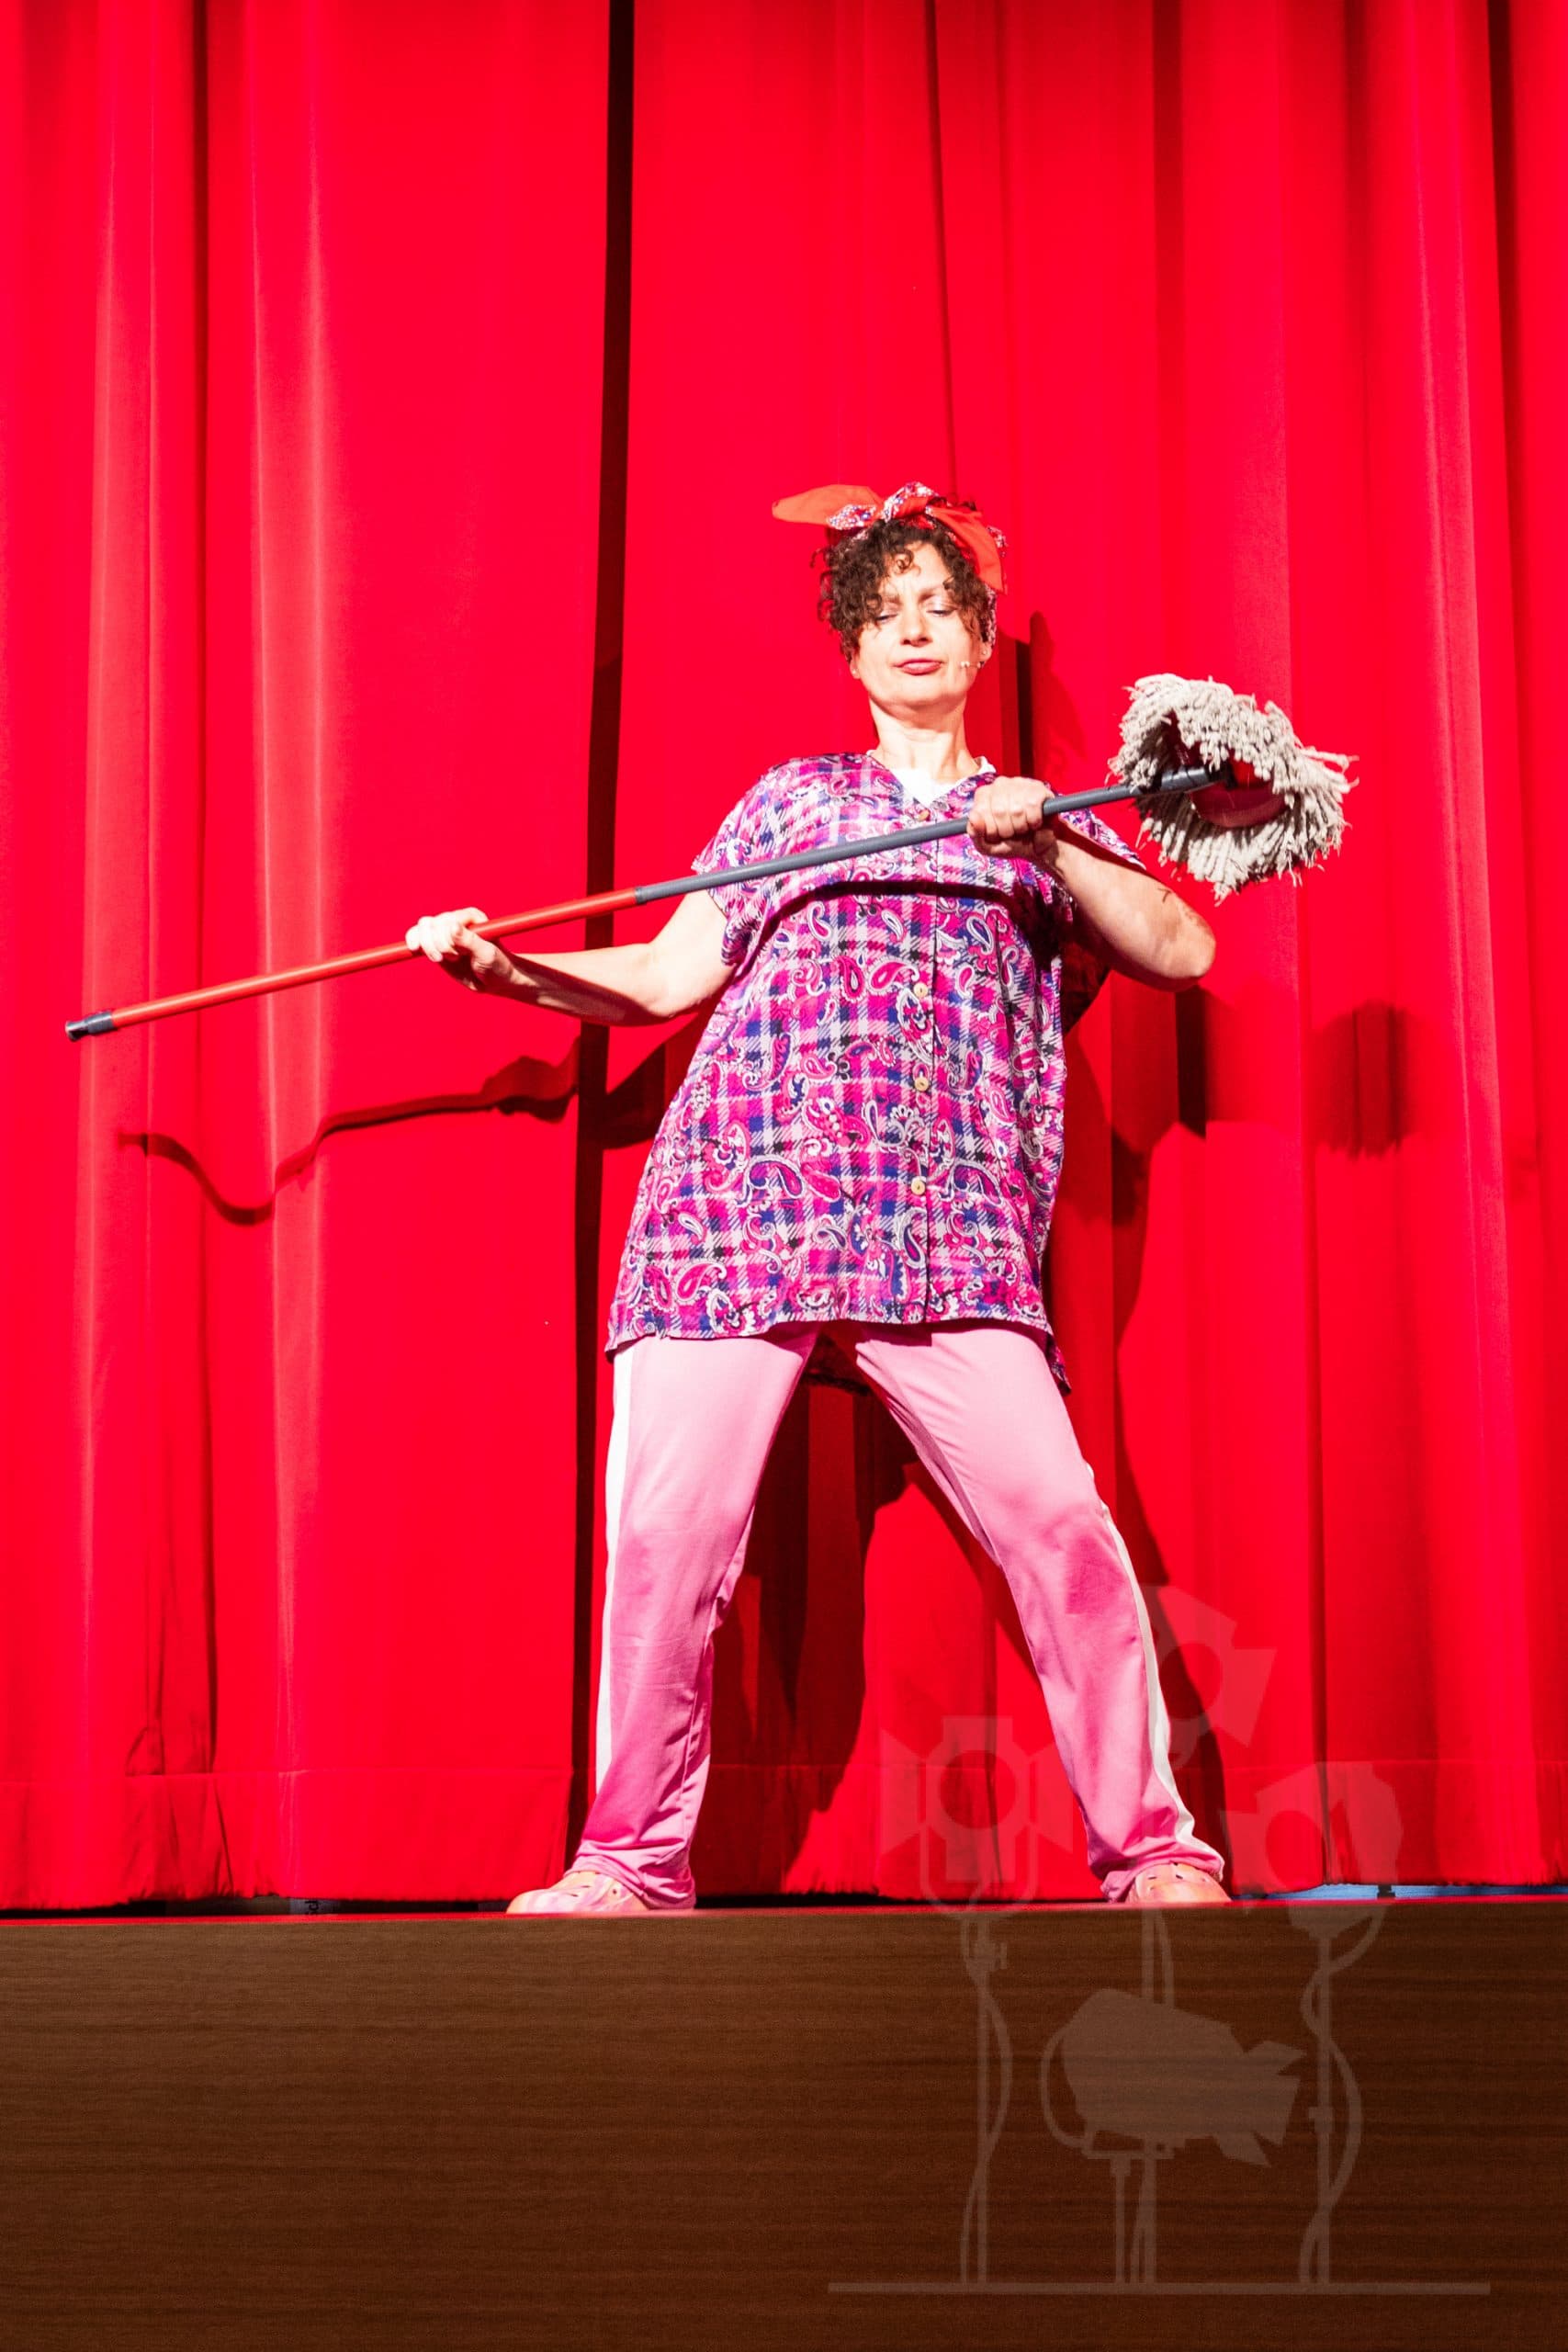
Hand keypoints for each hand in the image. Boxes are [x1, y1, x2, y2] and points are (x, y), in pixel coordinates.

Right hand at [403, 905, 517, 995]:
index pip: (446, 921)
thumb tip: (452, 925)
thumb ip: (469, 940)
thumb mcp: (486, 954)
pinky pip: (417, 936)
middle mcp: (457, 920)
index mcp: (471, 916)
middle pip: (432, 924)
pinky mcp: (436, 943)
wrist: (496, 980)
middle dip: (438, 945)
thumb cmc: (497, 966)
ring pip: (422, 928)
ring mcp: (445, 931)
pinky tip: (414, 949)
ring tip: (441, 959)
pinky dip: (413, 942)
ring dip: (428, 947)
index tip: (459, 955)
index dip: (446, 940)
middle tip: (454, 959)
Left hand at [967, 775, 1059, 868]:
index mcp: (983, 795)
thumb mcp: (988, 845)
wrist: (1037, 846)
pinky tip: (1034, 822)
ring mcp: (1019, 783)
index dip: (990, 830)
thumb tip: (973, 817)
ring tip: (1023, 827)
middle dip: (1006, 830)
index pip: (980, 812)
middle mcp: (1000, 784)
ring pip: (1016, 810)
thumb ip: (975, 834)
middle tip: (1012, 832)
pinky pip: (1032, 808)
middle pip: (998, 811)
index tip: (997, 834)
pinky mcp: (1038, 788)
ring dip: (1021, 827)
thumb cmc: (1011, 842)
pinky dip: (1034, 822)